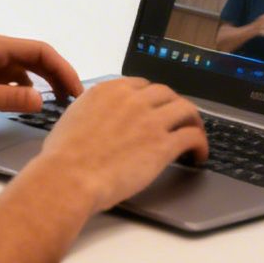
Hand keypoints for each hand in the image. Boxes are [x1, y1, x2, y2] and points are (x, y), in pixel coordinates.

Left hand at [0, 33, 82, 126]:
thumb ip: (9, 99)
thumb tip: (41, 100)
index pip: (41, 51)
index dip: (63, 70)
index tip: (76, 91)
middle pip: (34, 58)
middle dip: (55, 76)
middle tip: (71, 100)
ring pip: (20, 69)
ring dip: (39, 84)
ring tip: (51, 104)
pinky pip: (5, 79)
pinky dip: (19, 90)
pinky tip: (21, 104)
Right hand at [35, 77, 207, 212]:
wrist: (69, 177)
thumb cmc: (63, 156)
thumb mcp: (73, 118)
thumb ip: (92, 111)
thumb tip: (96, 117)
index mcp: (109, 90)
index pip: (141, 85)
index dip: (152, 98)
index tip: (155, 108)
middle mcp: (133, 99)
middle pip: (166, 94)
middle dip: (174, 105)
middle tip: (178, 119)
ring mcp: (150, 120)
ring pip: (185, 110)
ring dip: (193, 121)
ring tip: (195, 133)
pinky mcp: (163, 144)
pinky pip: (192, 136)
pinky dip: (201, 143)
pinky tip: (199, 154)